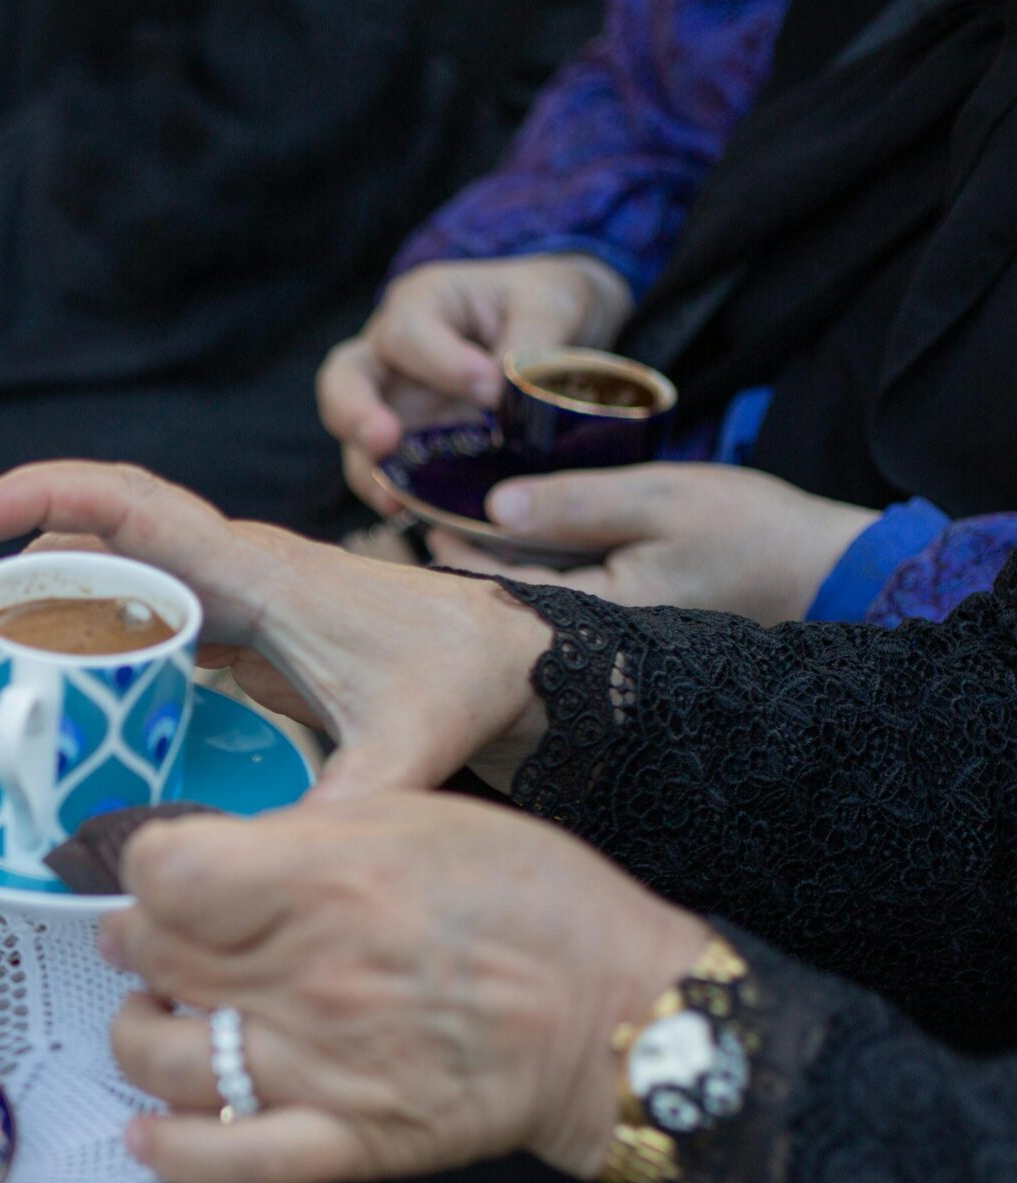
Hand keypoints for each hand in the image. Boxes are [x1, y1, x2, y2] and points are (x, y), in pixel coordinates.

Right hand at [0, 461, 556, 797]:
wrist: (514, 658)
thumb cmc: (465, 676)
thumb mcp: (410, 747)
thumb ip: (345, 808)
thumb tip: (273, 871)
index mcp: (261, 574)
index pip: (136, 510)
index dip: (48, 496)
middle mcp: (233, 572)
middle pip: (97, 551)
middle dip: (10, 587)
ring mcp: (230, 600)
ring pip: (111, 587)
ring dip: (40, 621)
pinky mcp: (235, 633)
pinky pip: (140, 623)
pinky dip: (85, 647)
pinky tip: (48, 698)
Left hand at [98, 795, 711, 1182]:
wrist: (621, 1016)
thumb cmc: (530, 903)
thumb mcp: (418, 819)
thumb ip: (304, 836)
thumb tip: (212, 855)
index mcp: (326, 884)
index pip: (163, 873)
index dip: (152, 868)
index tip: (174, 874)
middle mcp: (308, 976)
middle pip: (153, 957)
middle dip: (141, 942)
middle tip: (164, 940)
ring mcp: (319, 1066)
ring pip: (161, 1057)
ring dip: (138, 1033)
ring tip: (160, 1016)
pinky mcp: (346, 1142)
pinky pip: (226, 1161)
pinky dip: (171, 1154)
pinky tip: (148, 1135)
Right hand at [318, 255, 634, 511]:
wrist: (548, 328)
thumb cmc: (542, 302)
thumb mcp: (552, 303)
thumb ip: (534, 339)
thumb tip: (515, 393)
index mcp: (423, 303)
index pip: (408, 332)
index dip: (442, 361)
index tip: (490, 387)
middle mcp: (391, 356)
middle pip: (344, 379)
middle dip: (354, 411)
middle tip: (383, 439)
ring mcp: (394, 405)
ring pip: (354, 439)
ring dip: (369, 470)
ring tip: (393, 501)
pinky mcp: (409, 448)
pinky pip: (390, 476)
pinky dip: (398, 496)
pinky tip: (415, 516)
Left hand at [428, 464, 879, 627]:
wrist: (824, 575)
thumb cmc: (752, 536)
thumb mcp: (661, 500)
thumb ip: (575, 505)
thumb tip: (493, 506)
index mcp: (588, 622)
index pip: (490, 588)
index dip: (444, 546)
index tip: (403, 510)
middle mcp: (583, 647)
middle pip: (493, 605)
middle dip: (449, 568)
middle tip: (394, 525)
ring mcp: (597, 642)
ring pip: (519, 602)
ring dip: (482, 568)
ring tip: (431, 525)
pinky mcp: (614, 626)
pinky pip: (551, 599)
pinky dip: (524, 571)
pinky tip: (498, 539)